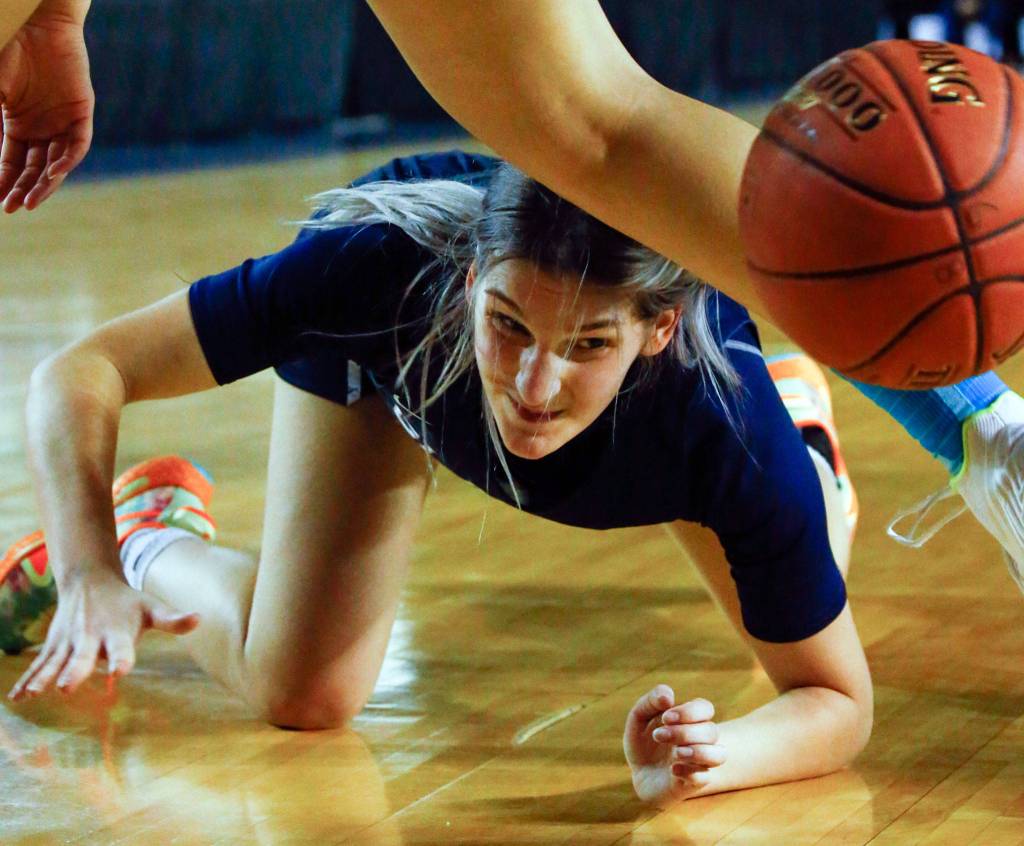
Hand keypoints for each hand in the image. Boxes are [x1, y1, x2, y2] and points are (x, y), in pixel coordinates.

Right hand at [0, 0, 93, 212]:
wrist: (33, 20)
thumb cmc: (6, 49)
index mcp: (17, 123)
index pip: (11, 162)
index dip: (4, 181)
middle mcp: (41, 127)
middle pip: (32, 168)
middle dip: (22, 189)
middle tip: (13, 209)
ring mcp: (61, 121)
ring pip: (55, 162)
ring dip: (44, 182)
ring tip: (30, 202)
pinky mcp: (81, 112)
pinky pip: (77, 144)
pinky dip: (66, 160)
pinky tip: (53, 173)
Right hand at [7, 569, 197, 700]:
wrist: (90, 581)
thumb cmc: (126, 602)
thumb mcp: (151, 607)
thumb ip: (173, 618)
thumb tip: (200, 618)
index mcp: (117, 631)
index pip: (122, 647)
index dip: (122, 658)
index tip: (120, 670)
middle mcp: (91, 637)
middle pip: (83, 656)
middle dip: (75, 670)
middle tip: (67, 686)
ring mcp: (69, 642)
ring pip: (55, 661)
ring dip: (43, 677)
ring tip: (32, 693)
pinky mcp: (54, 646)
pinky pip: (39, 664)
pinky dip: (27, 678)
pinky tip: (17, 697)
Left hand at [623, 684, 725, 803]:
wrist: (640, 773)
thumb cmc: (643, 741)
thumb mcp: (639, 717)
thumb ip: (651, 701)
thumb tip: (669, 696)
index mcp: (690, 720)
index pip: (705, 708)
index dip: (689, 711)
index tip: (666, 718)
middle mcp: (701, 740)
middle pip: (711, 731)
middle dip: (684, 732)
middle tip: (658, 736)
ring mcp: (700, 762)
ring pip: (719, 755)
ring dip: (698, 751)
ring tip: (675, 753)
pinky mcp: (694, 782)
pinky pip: (705, 778)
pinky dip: (690, 772)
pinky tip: (672, 769)